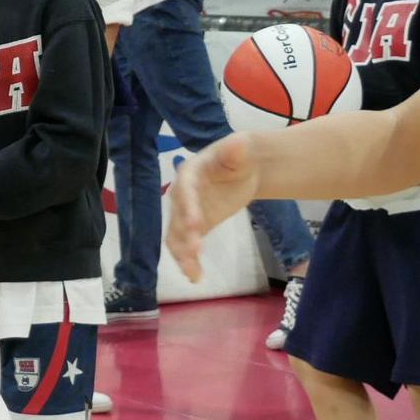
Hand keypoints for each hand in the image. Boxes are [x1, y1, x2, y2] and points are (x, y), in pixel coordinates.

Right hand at [166, 135, 260, 283]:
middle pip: (177, 216)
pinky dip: (188, 260)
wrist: (243, 168)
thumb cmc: (239, 157)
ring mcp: (186, 212)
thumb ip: (236, 151)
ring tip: (193, 273)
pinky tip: (195, 277)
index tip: (195, 224)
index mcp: (189, 173)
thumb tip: (239, 142)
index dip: (188, 207)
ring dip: (182, 253)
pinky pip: (185, 245)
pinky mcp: (195, 227)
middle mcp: (182, 194)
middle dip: (184, 235)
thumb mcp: (239, 151)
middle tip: (194, 252)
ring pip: (176, 235)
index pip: (186, 191)